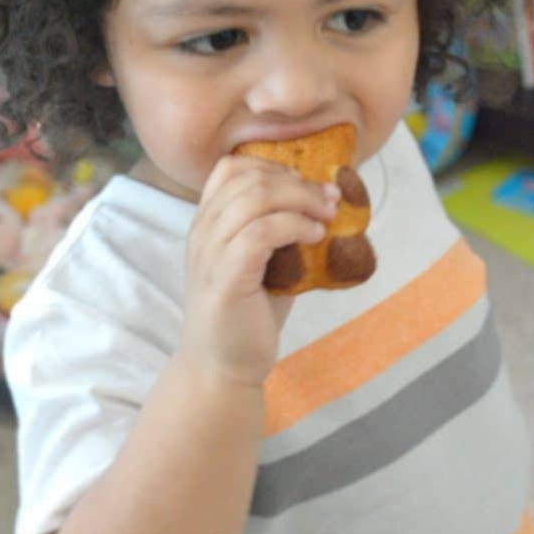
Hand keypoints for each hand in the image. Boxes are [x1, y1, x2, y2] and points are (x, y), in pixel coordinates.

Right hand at [179, 154, 340, 387]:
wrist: (222, 367)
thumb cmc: (246, 315)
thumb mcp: (260, 263)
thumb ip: (276, 232)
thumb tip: (324, 203)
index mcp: (206, 224)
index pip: (230, 168)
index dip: (273, 165)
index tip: (306, 184)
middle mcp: (202, 233)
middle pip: (248, 178)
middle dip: (298, 182)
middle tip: (331, 198)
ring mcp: (210, 255)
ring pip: (255, 198)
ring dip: (301, 200)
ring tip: (328, 216)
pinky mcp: (225, 279)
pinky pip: (260, 233)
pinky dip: (294, 227)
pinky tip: (315, 237)